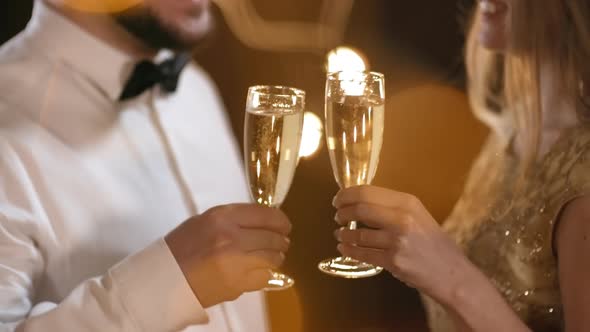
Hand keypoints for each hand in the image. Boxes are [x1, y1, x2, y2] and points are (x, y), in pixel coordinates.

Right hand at [165, 203, 290, 307]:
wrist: (165, 278)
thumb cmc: (182, 246)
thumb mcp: (205, 220)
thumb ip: (234, 218)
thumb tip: (261, 220)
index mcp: (222, 217)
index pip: (264, 214)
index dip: (280, 220)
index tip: (283, 224)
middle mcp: (233, 237)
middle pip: (272, 236)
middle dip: (280, 239)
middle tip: (281, 241)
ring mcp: (237, 263)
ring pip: (273, 257)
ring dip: (276, 256)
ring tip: (272, 256)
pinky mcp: (238, 284)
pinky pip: (264, 277)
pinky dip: (265, 273)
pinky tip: (258, 270)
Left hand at [333, 185, 468, 303]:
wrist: (452, 274)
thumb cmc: (434, 244)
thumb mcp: (419, 216)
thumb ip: (393, 208)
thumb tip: (361, 201)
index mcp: (408, 203)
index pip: (368, 192)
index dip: (347, 195)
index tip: (338, 199)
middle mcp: (402, 218)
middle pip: (360, 209)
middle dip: (342, 212)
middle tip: (337, 215)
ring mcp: (397, 240)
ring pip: (358, 234)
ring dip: (344, 233)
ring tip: (340, 233)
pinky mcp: (393, 261)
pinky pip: (362, 254)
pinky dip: (349, 250)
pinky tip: (344, 248)